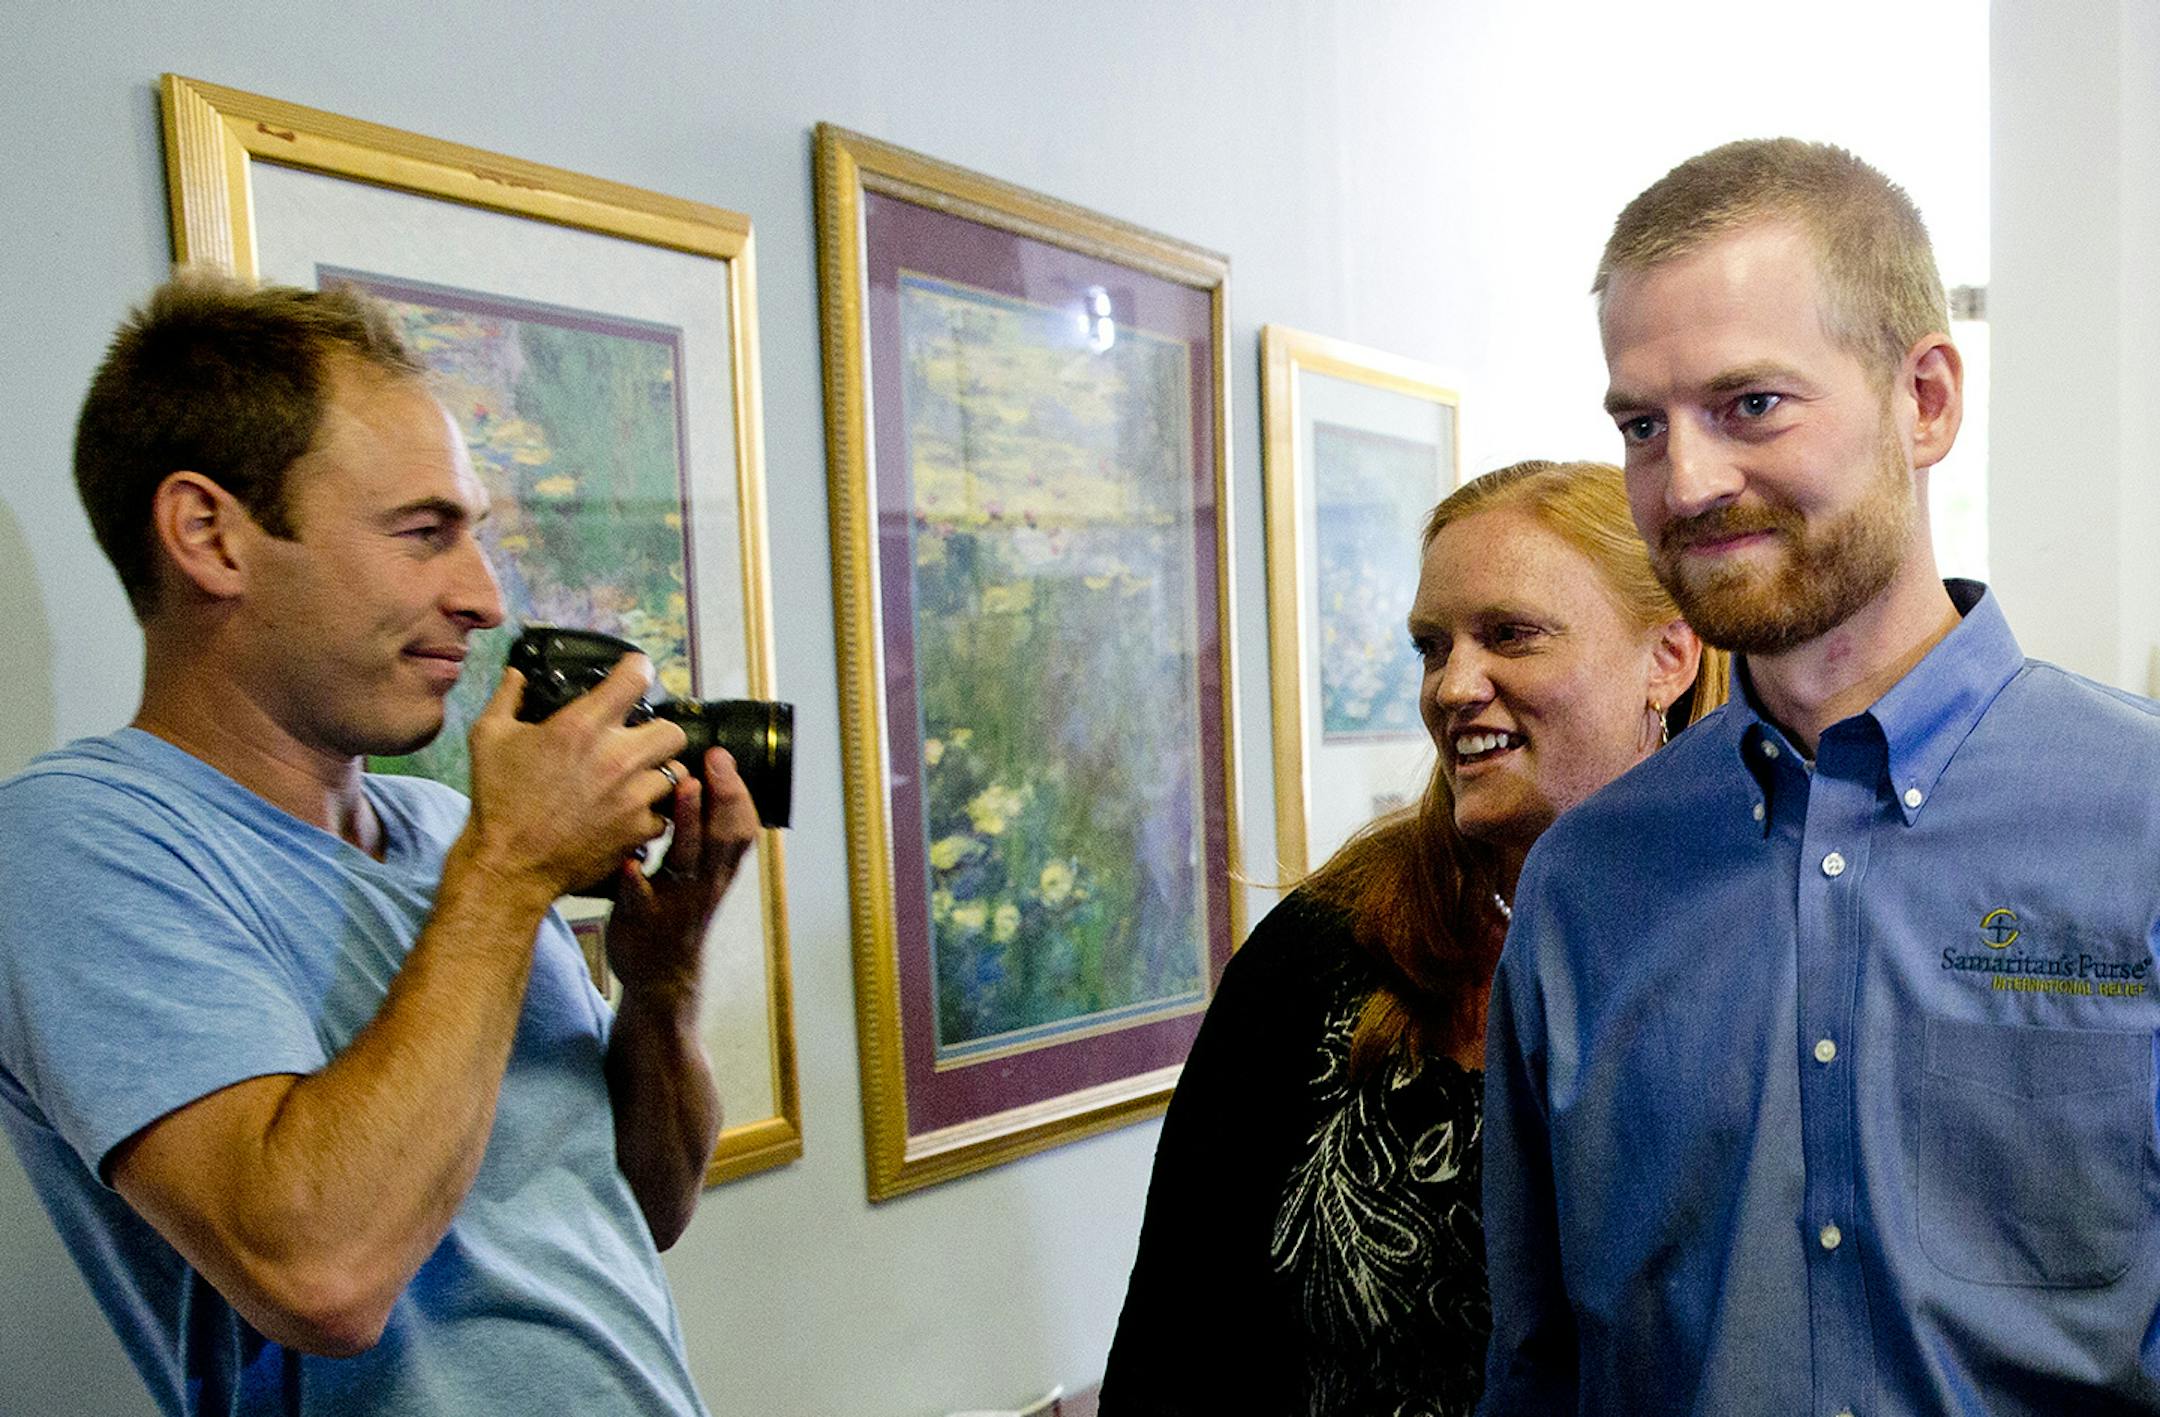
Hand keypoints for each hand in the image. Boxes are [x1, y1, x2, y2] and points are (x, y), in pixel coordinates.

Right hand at [461, 655, 688, 898]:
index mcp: (582, 725)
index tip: (634, 675)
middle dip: (657, 732)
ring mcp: (632, 795)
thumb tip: (516, 674)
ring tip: (636, 780)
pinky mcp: (638, 829)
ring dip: (657, 774)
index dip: (638, 670)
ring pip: (675, 773)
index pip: (637, 677)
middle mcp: (616, 756)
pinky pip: (665, 813)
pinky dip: (650, 813)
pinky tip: (629, 812)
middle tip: (638, 741)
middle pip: (672, 729)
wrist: (509, 865)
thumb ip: (506, 696)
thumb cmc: (497, 800)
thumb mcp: (488, 737)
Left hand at [604, 747, 758, 1000]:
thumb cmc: (676, 912)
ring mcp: (675, 901)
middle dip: (724, 795)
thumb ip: (703, 833)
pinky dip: (637, 881)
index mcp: (718, 869)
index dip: (739, 793)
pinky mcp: (643, 919)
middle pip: (724, 836)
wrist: (661, 976)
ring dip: (690, 822)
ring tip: (685, 787)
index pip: (742, 827)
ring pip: (688, 859)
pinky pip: (642, 898)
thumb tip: (700, 777)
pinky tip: (630, 861)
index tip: (725, 756)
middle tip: (716, 758)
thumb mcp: (702, 875)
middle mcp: (704, 882)